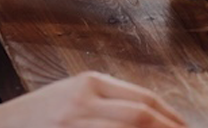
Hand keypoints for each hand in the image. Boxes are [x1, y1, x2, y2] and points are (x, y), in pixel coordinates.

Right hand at [0, 71, 187, 126]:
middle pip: (141, 116)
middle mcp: (84, 102)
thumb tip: (151, 118)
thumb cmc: (35, 119)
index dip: (172, 118)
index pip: (144, 100)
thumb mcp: (73, 98)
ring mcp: (75, 124)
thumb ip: (108, 104)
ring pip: (130, 127)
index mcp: (90, 84)